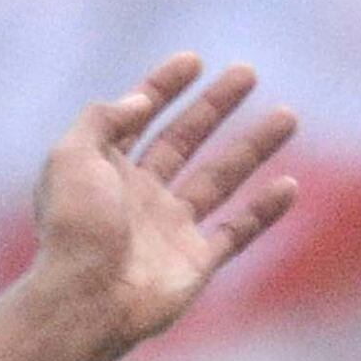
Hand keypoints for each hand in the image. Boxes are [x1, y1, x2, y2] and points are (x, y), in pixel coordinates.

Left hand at [28, 55, 300, 356]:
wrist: (85, 299)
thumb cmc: (74, 229)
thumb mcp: (70, 157)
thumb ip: (102, 119)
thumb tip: (140, 100)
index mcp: (105, 173)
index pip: (137, 120)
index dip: (162, 88)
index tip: (192, 61)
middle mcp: (138, 199)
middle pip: (183, 141)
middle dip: (214, 106)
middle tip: (247, 72)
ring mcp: (168, 232)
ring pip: (219, 179)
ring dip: (252, 147)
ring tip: (287, 115)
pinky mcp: (194, 264)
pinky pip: (237, 233)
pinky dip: (264, 211)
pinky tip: (289, 185)